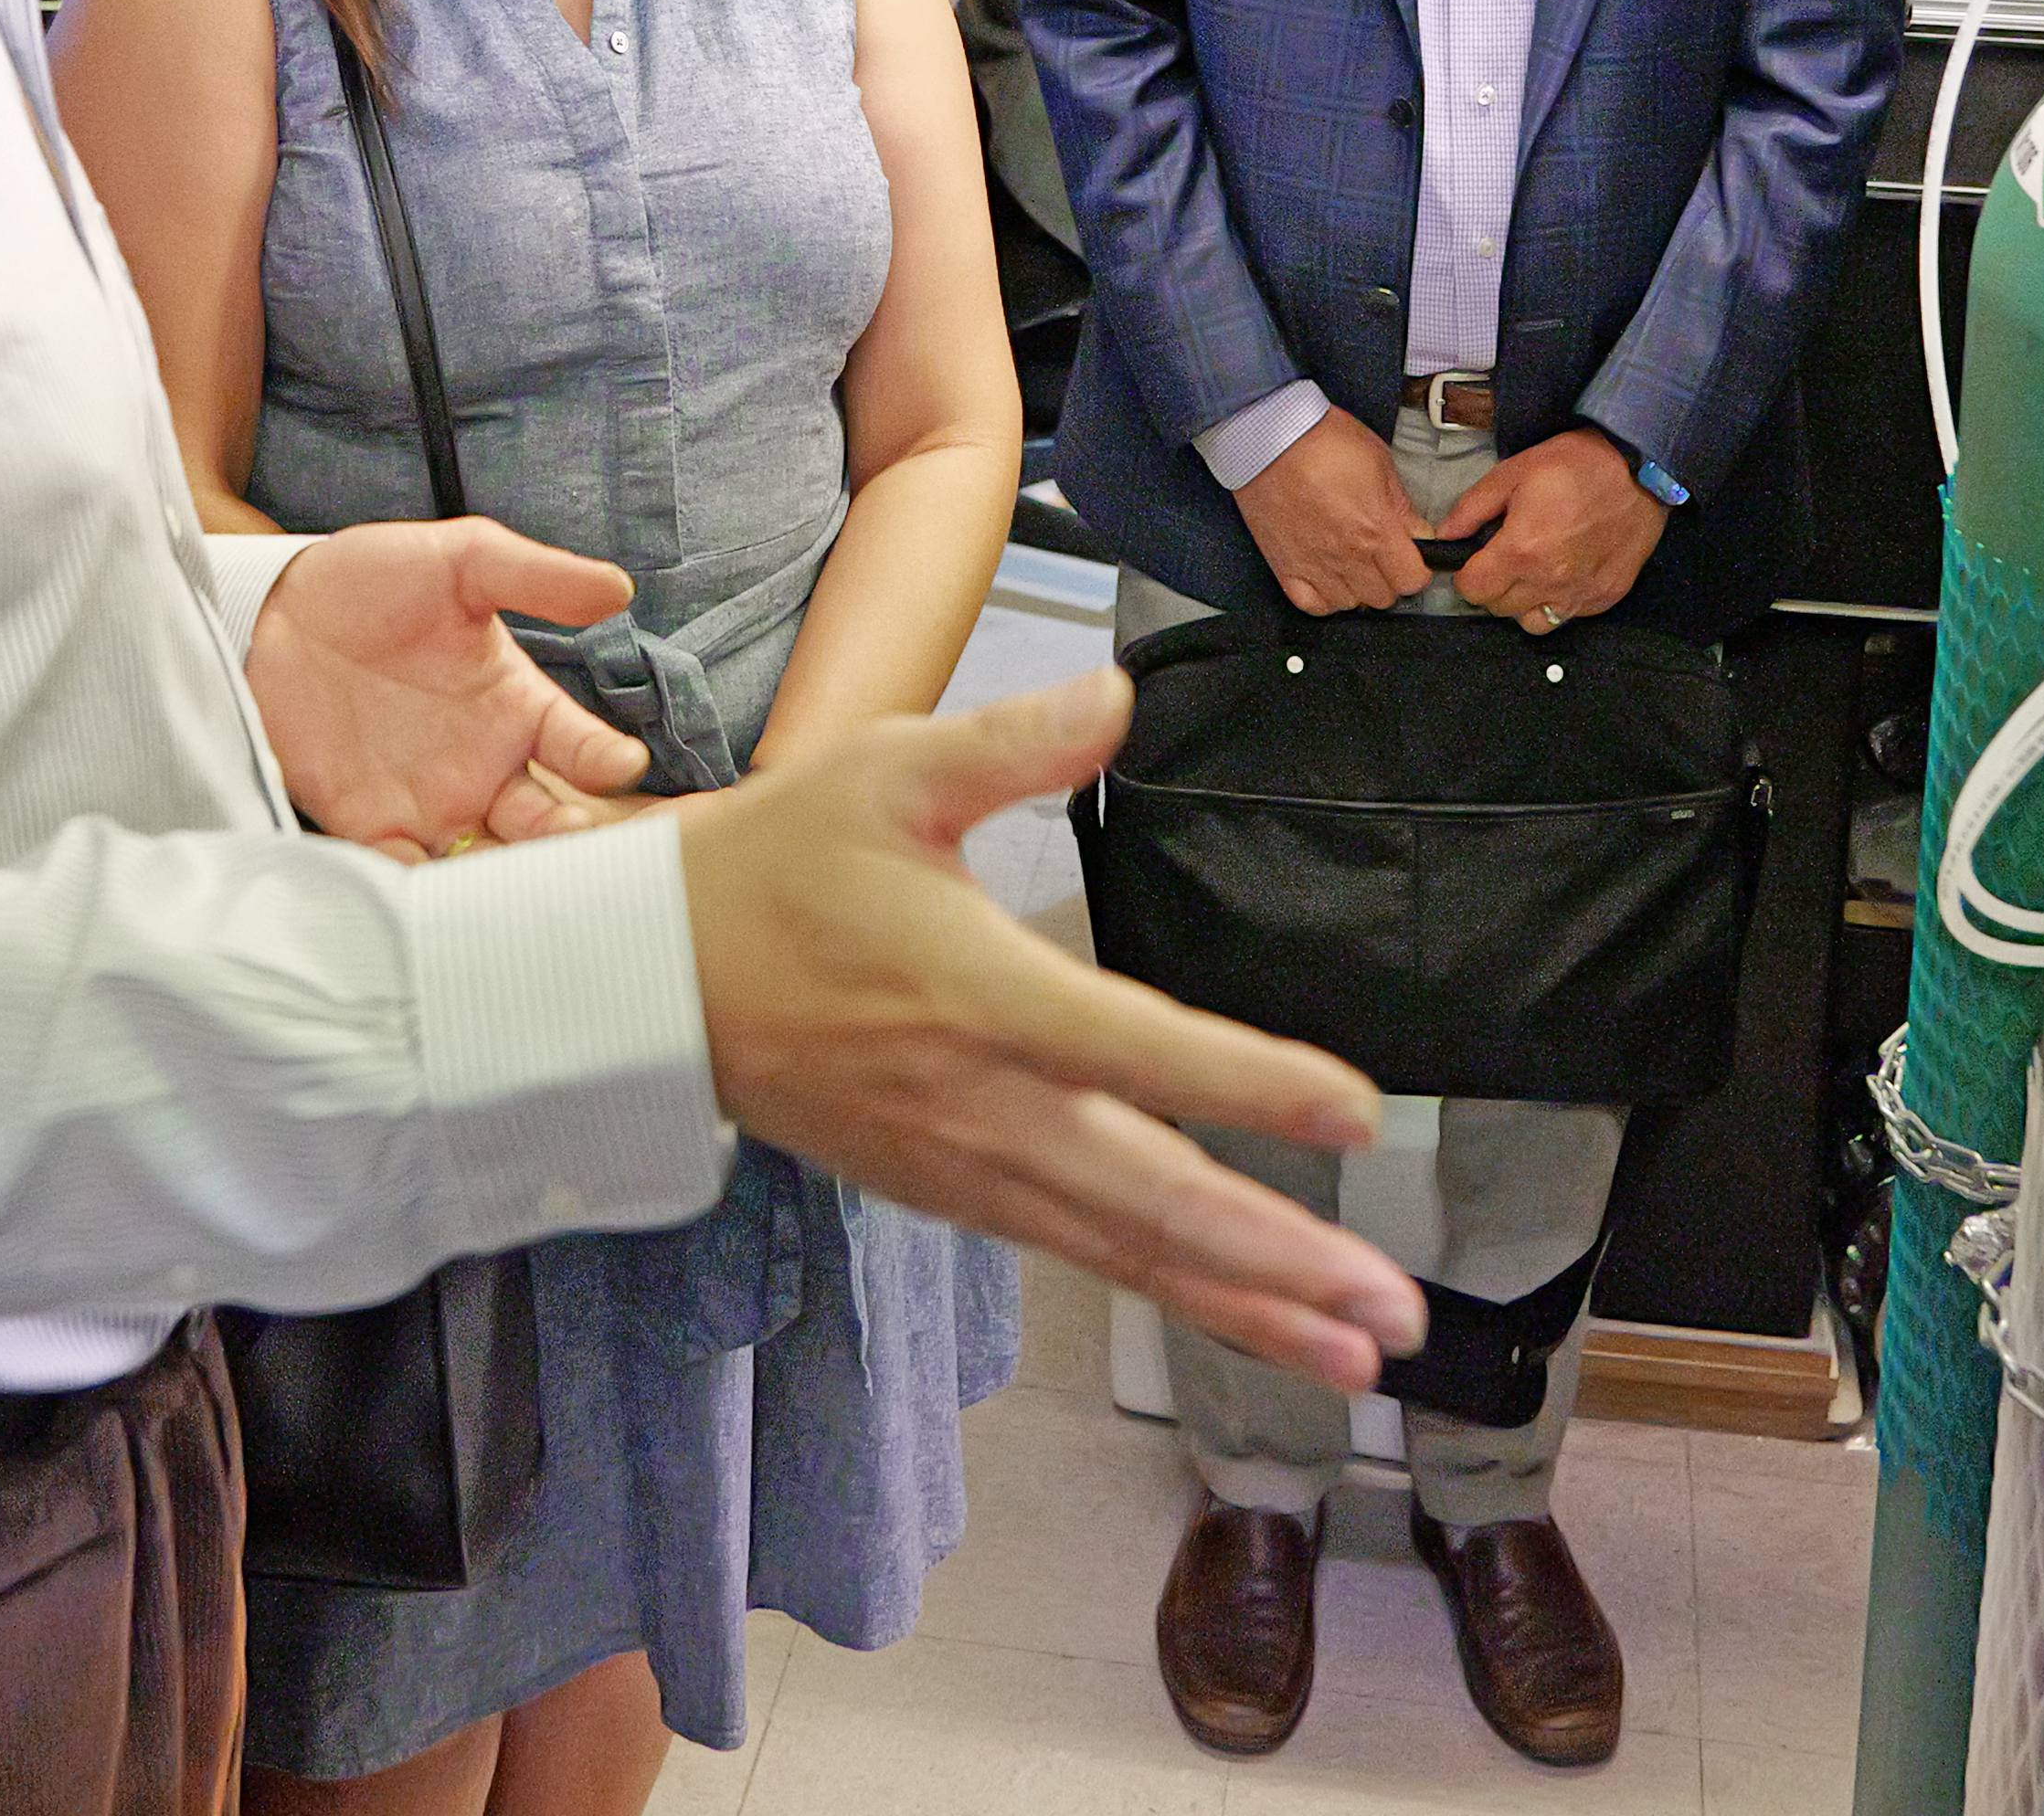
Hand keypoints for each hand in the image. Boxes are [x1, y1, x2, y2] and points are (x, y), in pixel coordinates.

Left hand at [248, 520, 650, 860]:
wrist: (276, 607)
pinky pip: (407, 873)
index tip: (620, 765)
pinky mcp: (371, 825)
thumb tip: (617, 587)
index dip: (605, 760)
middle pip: (546, 825)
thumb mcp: (462, 560)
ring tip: (505, 873)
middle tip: (568, 834)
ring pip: (487, 861)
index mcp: (518, 708)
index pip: (581, 747)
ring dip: (503, 876)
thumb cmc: (378, 577)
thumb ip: (537, 575)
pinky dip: (422, 888)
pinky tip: (427, 884)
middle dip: (565, 840)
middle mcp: (487, 767)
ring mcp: (432, 802)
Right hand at [674, 670, 1427, 1394]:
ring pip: (1124, 1246)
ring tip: (1355, 1349)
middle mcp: (980, 1102)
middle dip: (1278, 1258)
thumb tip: (1118, 694)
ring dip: (1244, 1301)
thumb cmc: (777, 863)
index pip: (1136, 1046)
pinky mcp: (950, 1189)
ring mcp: (963, 1162)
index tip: (1357, 1112)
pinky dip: (1171, 1290)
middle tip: (1390, 1311)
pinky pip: (1081, 1249)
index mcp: (976, 994)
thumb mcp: (884, 771)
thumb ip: (1012, 740)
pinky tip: (1244, 1311)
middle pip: (1150, 1198)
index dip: (1249, 1082)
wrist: (653, 979)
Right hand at [1229, 405, 1428, 616]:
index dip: (1418, 568)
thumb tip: (1416, 531)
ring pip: (1350, 604)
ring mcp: (1314, 564)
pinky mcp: (1285, 566)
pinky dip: (1323, 598)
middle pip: (1383, 597)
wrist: (1269, 437)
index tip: (1412, 556)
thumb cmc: (1321, 440)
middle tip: (1383, 555)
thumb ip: (1401, 505)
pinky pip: (1312, 605)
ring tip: (1353, 563)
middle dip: (1389, 578)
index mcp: (1375, 529)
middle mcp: (1346, 555)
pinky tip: (1328, 578)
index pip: (1413, 579)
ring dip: (1357, 588)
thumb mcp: (1378, 462)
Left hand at [1435, 429, 1668, 630]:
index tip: (1476, 558)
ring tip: (1532, 571)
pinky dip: (1557, 602)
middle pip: (1498, 608)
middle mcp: (1549, 582)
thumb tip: (1444, 535)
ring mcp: (1579, 594)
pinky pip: (1567, 616)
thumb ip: (1471, 508)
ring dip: (1522, 601)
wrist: (1639, 470)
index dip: (1466, 574)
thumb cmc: (1574, 465)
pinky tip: (1563, 573)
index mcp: (1520, 551)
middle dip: (1492, 586)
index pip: (1472, 590)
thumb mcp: (1512, 473)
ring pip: (1531, 622)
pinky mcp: (1604, 598)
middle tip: (1504, 557)